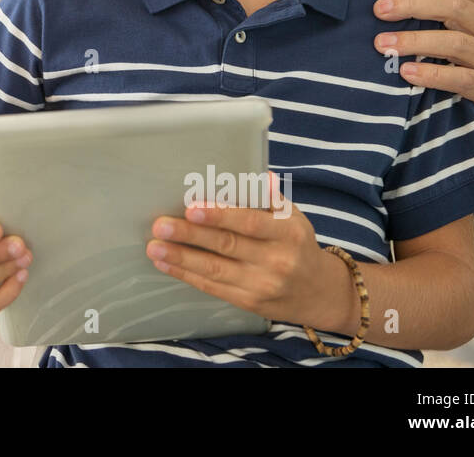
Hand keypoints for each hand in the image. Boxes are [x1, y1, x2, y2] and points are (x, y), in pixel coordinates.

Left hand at [146, 173, 340, 327]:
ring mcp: (262, 285)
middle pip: (227, 246)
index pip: (250, 222)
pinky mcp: (249, 302)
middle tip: (161, 225)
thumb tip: (253, 171)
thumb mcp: (293, 217)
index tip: (192, 207)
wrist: (318, 292)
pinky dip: (187, 274)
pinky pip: (213, 287)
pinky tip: (166, 263)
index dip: (220, 215)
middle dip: (190, 235)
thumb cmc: (297, 244)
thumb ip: (269, 197)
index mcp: (287, 233)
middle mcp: (277, 261)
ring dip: (181, 257)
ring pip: (215, 270)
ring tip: (154, 246)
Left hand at [372, 0, 473, 118]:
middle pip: (456, 6)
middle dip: (414, 5)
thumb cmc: (440, 53)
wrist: (457, 105)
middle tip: (378, 11)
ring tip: (381, 45)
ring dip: (415, 41)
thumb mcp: (430, 17)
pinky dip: (432, 74)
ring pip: (456, 43)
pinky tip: (405, 72)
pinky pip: (463, 79)